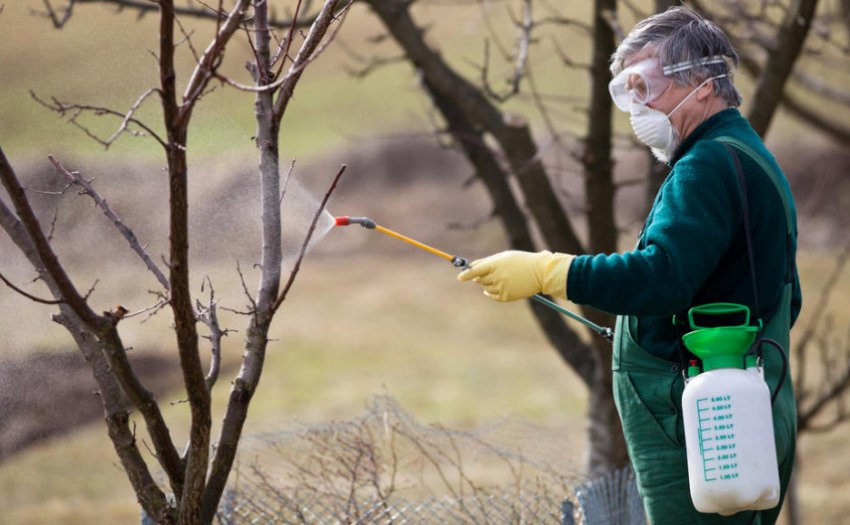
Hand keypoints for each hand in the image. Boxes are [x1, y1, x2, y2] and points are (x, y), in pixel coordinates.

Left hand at [457, 250, 573, 301]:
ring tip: (501, 278)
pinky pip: (492, 296)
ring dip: (488, 284)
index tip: (459, 277)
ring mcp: (502, 287)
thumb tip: (471, 268)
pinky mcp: (506, 296)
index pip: (476, 270)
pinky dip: (491, 293)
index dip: (466, 274)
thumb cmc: (520, 261)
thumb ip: (487, 262)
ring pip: (485, 287)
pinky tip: (497, 287)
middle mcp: (498, 276)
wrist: (540, 272)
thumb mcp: (504, 257)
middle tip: (490, 273)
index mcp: (496, 264)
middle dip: (480, 276)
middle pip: (479, 279)